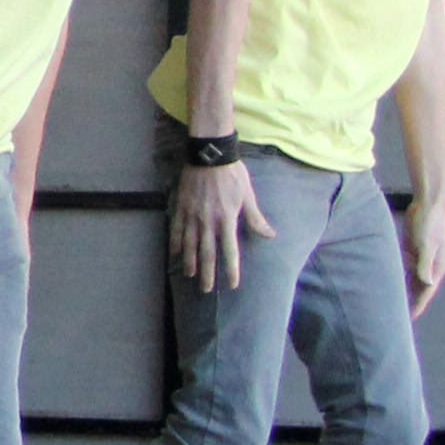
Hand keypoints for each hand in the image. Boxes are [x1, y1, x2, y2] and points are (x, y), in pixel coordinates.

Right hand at [170, 158, 272, 293]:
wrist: (209, 154)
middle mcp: (208, 221)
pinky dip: (175, 241)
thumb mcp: (248, 195)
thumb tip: (270, 235)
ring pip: (189, 244)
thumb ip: (256, 218)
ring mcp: (192, 214)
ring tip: (190, 276)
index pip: (229, 251)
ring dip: (189, 262)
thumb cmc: (232, 174)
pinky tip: (174, 253)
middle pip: (206, 253)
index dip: (231, 269)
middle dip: (207, 273)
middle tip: (206, 290)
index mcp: (227, 219)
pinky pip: (176, 228)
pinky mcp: (181, 206)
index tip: (232, 284)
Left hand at [405, 193, 444, 314]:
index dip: (418, 305)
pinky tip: (393, 283)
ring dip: (406, 291)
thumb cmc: (428, 223)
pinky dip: (402, 277)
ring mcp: (423, 257)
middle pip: (420, 288)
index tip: (410, 318)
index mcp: (436, 266)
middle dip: (412, 302)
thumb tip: (427, 282)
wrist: (429, 203)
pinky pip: (408, 268)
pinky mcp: (415, 249)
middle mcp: (431, 265)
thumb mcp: (425, 244)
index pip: (426, 291)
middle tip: (400, 318)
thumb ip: (425, 263)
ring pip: (413, 279)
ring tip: (395, 305)